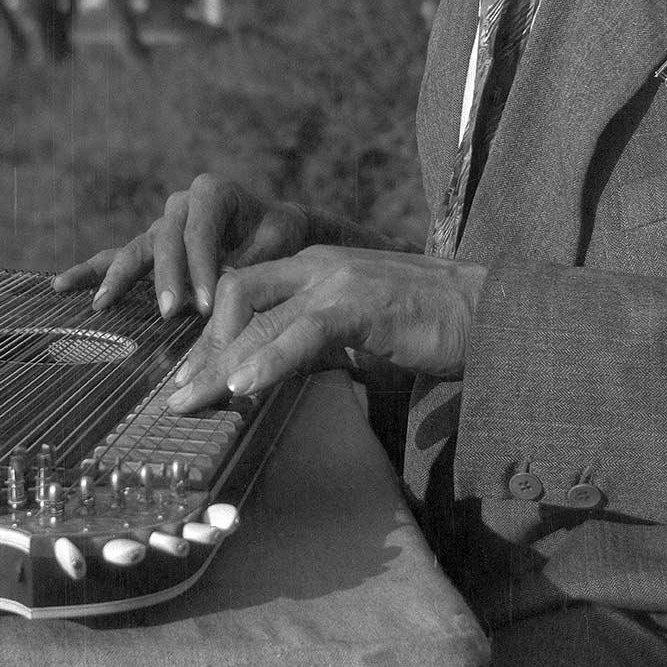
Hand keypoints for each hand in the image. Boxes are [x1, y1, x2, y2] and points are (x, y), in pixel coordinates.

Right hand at [52, 175, 311, 317]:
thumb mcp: (277, 243)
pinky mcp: (150, 246)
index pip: (200, 232)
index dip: (201, 269)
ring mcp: (162, 225)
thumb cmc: (280, 236)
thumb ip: (251, 262)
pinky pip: (117, 257)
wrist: (276, 231)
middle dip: (167, 279)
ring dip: (119, 279)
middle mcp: (181, 203)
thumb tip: (226, 288)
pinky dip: (93, 272)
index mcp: (213, 192)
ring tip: (99, 304)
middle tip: (169, 313)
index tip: (205, 306)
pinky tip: (60, 285)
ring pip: (136, 250)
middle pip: (166, 241)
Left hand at [166, 245, 486, 410]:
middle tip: (175, 398)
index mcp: (313, 268)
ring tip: (191, 401)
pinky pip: (302, 331)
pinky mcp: (360, 304)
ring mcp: (337, 281)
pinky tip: (242, 387)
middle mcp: (316, 265)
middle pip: (235, 296)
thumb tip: (262, 377)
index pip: (243, 294)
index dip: (210, 339)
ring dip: (218, 360)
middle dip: (201, 349)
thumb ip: (310, 348)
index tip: (187, 381)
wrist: (491, 313)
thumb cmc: (427, 330)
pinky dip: (268, 360)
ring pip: (257, 312)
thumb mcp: (355, 337)